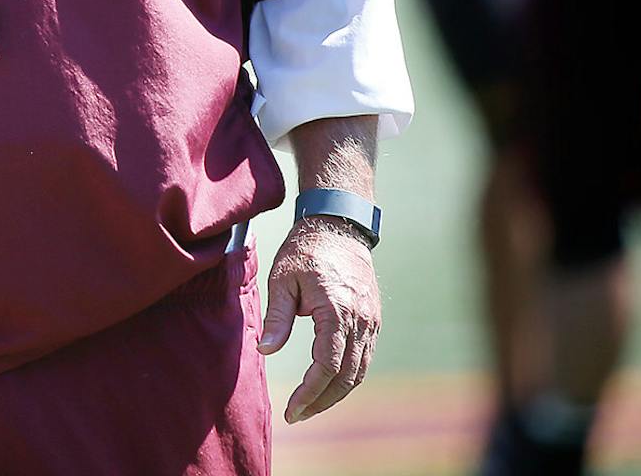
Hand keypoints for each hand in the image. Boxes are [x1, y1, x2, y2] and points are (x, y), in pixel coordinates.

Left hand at [257, 216, 381, 423]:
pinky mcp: (373, 320)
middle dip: (322, 401)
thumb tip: (266, 350)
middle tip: (297, 414)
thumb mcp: (282, 278)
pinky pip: (364, 358)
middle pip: (346, 376)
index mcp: (337, 310)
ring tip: (310, 406)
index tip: (291, 409)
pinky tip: (328, 384)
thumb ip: (278, 316)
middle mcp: (360, 320)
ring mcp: (371, 322)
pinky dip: (347, 377)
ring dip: (336, 393)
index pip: (326, 365)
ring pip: (359, 371)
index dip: (309, 392)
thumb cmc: (305, 250)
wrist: (338, 226)